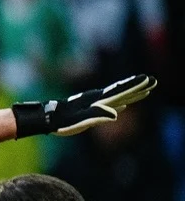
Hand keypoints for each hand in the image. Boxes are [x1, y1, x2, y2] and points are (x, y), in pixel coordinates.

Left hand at [12, 74, 155, 137]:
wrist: (47, 119)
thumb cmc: (63, 121)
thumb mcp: (82, 120)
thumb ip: (99, 116)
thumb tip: (116, 113)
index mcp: (99, 100)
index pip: (122, 91)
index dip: (136, 86)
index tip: (149, 79)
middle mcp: (99, 100)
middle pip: (123, 92)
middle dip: (138, 88)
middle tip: (153, 82)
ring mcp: (95, 104)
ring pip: (118, 98)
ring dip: (131, 95)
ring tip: (144, 92)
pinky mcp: (90, 111)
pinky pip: (110, 105)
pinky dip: (119, 104)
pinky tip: (122, 106)